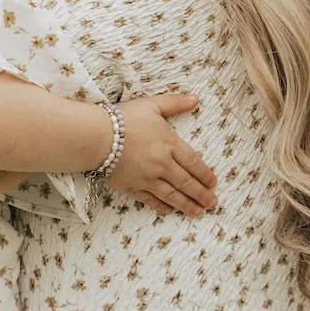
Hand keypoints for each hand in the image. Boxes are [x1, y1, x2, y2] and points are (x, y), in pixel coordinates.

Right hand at [107, 93, 216, 216]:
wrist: (96, 137)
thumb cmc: (123, 118)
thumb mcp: (151, 104)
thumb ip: (174, 102)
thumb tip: (196, 98)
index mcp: (169, 144)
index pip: (194, 162)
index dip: (205, 174)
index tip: (213, 182)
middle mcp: (162, 164)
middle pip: (186, 182)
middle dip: (201, 194)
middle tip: (212, 202)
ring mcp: (147, 178)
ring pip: (172, 195)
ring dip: (187, 205)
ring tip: (198, 212)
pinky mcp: (132, 187)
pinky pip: (151, 200)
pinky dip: (162, 207)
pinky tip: (170, 210)